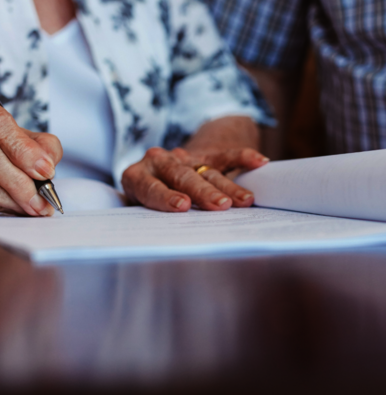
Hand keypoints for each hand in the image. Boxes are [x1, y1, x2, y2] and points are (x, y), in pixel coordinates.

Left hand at [121, 146, 268, 211]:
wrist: (155, 170)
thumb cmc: (145, 200)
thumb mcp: (137, 208)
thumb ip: (146, 218)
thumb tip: (160, 239)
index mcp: (136, 176)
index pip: (150, 187)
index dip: (165, 196)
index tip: (182, 206)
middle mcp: (157, 162)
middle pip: (182, 176)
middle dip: (202, 192)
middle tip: (220, 206)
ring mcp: (182, 157)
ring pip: (206, 170)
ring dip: (227, 186)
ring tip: (245, 201)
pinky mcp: (203, 154)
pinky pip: (224, 155)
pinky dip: (242, 157)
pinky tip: (259, 162)